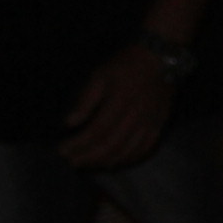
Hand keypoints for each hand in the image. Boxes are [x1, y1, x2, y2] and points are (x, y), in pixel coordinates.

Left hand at [61, 45, 174, 168]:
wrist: (160, 58)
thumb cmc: (126, 65)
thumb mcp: (100, 75)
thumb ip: (86, 100)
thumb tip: (70, 123)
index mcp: (120, 102)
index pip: (96, 131)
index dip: (78, 144)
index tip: (62, 150)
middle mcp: (136, 116)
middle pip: (111, 145)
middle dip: (88, 157)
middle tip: (72, 161)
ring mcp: (150, 122)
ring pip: (127, 151)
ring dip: (106, 161)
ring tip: (89, 164)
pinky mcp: (159, 124)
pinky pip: (145, 148)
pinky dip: (129, 159)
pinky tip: (116, 162)